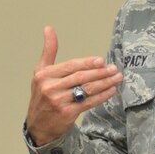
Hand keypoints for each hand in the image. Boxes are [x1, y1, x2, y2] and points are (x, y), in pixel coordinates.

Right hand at [25, 26, 122, 145]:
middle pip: (80, 77)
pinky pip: (89, 103)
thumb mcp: (40, 72)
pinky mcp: (67, 114)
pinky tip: (111, 91)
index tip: (101, 60)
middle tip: (114, 68)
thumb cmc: (42, 95)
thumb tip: (48, 28)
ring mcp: (58, 102)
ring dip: (104, 83)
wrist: (38, 125)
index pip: (70, 66)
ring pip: (86, 90)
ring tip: (117, 78)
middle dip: (99, 72)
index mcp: (44, 75)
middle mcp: (50, 88)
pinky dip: (102, 96)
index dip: (87, 63)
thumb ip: (48, 51)